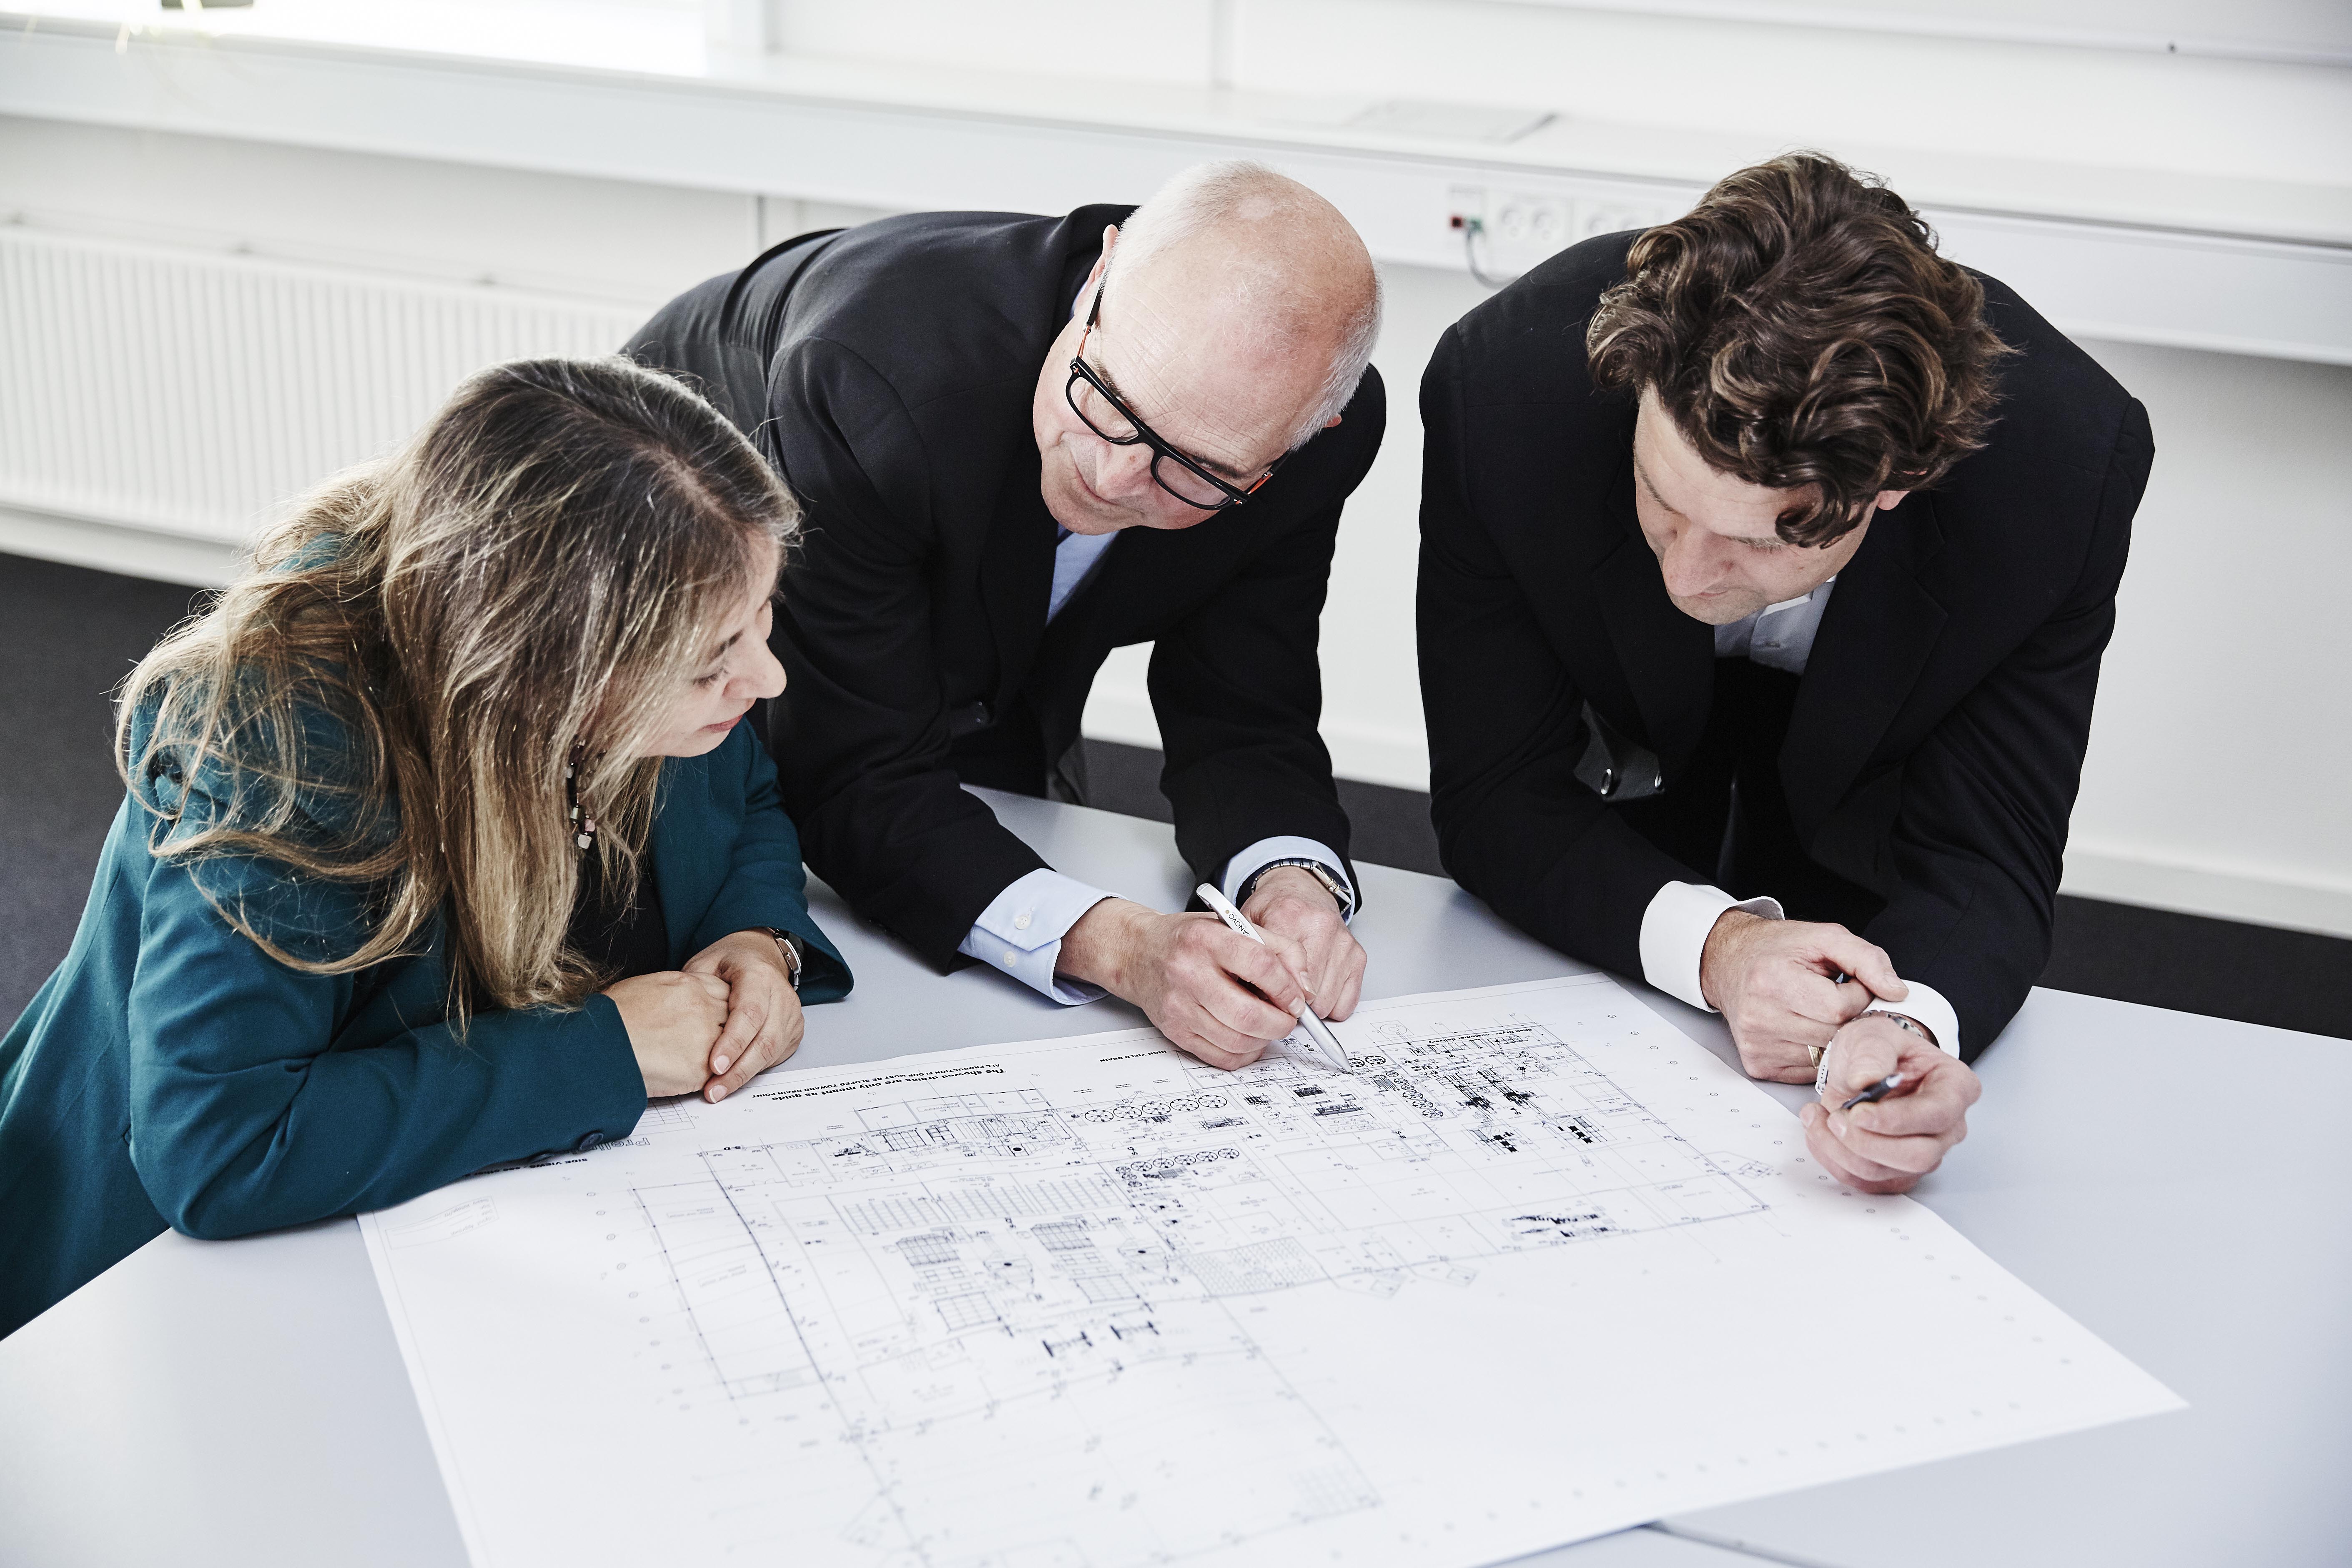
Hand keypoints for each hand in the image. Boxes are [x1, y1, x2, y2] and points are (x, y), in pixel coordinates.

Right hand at [604, 970, 731, 1097]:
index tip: (716, 1015)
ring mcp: (706, 1039)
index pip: (726, 992)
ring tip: (700, 1061)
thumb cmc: (612, 1017)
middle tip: (714, 1041)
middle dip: (726, 1029)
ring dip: (720, 1054)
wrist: (598, 1046)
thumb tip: (684, 998)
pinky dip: (706, 1076)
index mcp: (691, 986)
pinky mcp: (700, 1069)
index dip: (721, 1005)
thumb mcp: (647, 987)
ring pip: (729, 1047)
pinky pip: (716, 1072)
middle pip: (733, 1018)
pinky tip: (690, 1076)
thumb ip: (675, 990)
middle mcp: (704, 1009)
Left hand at [682, 930, 806, 1101]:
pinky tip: (733, 1081)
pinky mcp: (793, 1030)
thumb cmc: (730, 963)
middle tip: (713, 1090)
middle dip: (738, 1069)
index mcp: (758, 975)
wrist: (760, 957)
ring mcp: (791, 1014)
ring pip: (772, 1052)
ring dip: (744, 1075)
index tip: (714, 1066)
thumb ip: (695, 989)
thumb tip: (678, 1021)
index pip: (750, 1012)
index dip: (733, 1042)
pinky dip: (754, 1071)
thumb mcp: (705, 964)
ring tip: (718, 1091)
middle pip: (765, 1039)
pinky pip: (775, 1056)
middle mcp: (781, 995)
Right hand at [1056, 898, 1314, 1069]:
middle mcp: (1188, 972)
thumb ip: (1278, 948)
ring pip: (1237, 1040)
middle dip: (1281, 1023)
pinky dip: (1244, 1053)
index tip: (1298, 998)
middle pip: (1249, 1014)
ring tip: (1268, 1025)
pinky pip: (1221, 1057)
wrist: (1138, 952)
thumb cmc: (1190, 939)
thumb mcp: (1234, 926)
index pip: (1260, 965)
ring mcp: (1179, 1006)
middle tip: (1288, 1018)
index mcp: (1207, 939)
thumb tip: (1306, 989)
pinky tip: (1248, 1036)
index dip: (1288, 988)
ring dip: (1265, 1039)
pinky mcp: (1175, 1031)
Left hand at [1242, 866, 1364, 1022]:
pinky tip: (1319, 991)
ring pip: (1327, 1003)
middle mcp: (1322, 927)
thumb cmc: (1275, 909)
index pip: (1285, 974)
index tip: (1267, 998)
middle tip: (1281, 994)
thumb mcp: (1248, 922)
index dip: (1273, 995)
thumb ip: (1248, 953)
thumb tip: (1252, 993)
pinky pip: (1347, 1003)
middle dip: (1291, 1003)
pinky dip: (1332, 1006)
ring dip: (1312, 1007)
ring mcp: (1344, 943)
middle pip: (1308, 994)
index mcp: (1289, 916)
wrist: (1302, 889)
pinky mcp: (1359, 956)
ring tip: (1299, 990)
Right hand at [1700, 910, 1901, 1082]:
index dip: (1856, 995)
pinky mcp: (1758, 1064)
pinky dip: (1815, 1053)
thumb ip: (1867, 959)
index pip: (1841, 1008)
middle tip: (1833, 997)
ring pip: (1824, 1056)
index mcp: (1772, 980)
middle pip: (1834, 1035)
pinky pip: (1808, 1071)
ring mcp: (1756, 1044)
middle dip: (1846, 1017)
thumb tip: (1896, 992)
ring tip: (1817, 1011)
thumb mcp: (1824, 938)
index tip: (1845, 983)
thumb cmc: (1776, 950)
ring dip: (1832, 1036)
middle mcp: (1758, 1015)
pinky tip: (1804, 1030)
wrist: (1730, 963)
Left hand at [1798, 1013, 1981, 1192]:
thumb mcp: (1874, 1034)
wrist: (1862, 1068)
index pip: (1936, 1115)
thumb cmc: (1879, 1050)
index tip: (1858, 1112)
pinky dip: (1834, 1160)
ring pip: (1887, 1173)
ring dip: (1841, 1150)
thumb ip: (1872, 1051)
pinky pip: (1865, 1181)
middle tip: (1835, 1118)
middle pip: (1918, 1156)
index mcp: (1956, 1088)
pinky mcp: (1896, 1171)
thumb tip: (1866, 1078)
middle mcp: (1947, 1128)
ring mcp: (1924, 1153)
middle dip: (1867, 1143)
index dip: (1896, 1119)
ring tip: (1818, 1118)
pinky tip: (1821, 1132)